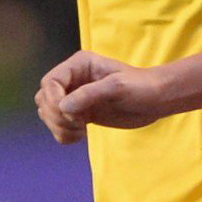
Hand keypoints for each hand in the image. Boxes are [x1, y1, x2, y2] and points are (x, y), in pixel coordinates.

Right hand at [36, 51, 166, 138]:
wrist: (156, 100)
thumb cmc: (141, 87)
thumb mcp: (117, 87)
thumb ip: (90, 94)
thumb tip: (64, 107)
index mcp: (79, 65)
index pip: (50, 82)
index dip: (54, 100)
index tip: (72, 115)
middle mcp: (73, 79)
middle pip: (45, 98)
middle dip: (55, 116)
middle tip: (78, 124)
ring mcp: (75, 97)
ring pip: (48, 113)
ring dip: (58, 126)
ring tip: (80, 131)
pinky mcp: (80, 113)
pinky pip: (59, 125)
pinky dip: (64, 134)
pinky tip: (81, 136)